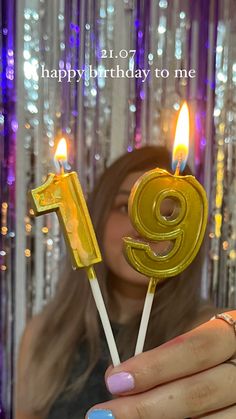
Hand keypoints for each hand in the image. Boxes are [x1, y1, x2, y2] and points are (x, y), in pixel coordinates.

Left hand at [86, 310, 235, 418]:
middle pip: (199, 392)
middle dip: (147, 406)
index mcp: (234, 335)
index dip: (156, 366)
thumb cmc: (212, 354)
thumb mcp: (198, 341)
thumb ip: (165, 355)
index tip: (116, 380)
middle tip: (107, 413)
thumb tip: (116, 377)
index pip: (197, 348)